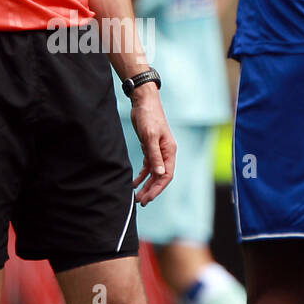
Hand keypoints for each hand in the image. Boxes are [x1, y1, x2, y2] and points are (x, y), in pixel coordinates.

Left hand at [129, 84, 175, 204]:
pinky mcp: (149, 148)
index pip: (166, 175)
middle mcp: (165, 153)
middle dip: (151, 190)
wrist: (143, 102)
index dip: (158, 188)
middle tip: (141, 202)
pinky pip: (147, 166)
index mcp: (169, 151)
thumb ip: (154, 155)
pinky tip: (134, 183)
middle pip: (160, 177)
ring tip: (137, 196)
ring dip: (146, 185)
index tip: (149, 198)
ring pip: (153, 174)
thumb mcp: (150, 136)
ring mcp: (157, 151)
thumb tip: (159, 174)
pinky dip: (141, 176)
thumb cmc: (149, 116)